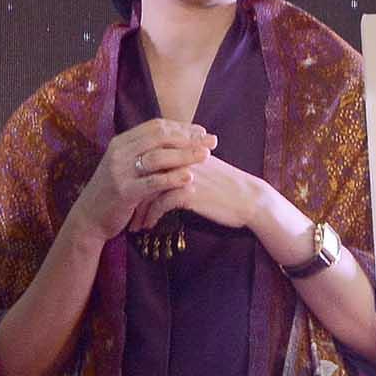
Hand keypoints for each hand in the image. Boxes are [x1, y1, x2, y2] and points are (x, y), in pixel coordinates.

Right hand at [69, 120, 212, 248]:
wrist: (89, 217)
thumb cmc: (114, 191)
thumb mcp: (126, 166)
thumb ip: (145, 152)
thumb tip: (176, 140)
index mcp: (122, 142)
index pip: (156, 126)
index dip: (181, 127)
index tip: (202, 132)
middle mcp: (119, 152)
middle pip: (159, 137)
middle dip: (189, 138)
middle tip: (211, 142)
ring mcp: (120, 171)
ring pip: (158, 157)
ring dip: (185, 155)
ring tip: (206, 156)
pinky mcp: (124, 191)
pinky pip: (153, 182)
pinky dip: (173, 179)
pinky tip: (190, 178)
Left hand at [132, 152, 274, 234]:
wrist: (250, 200)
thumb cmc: (228, 187)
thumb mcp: (205, 168)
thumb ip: (184, 163)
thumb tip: (164, 169)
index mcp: (184, 148)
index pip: (149, 156)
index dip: (136, 175)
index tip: (129, 191)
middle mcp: (181, 158)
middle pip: (144, 172)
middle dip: (132, 193)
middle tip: (124, 208)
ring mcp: (184, 174)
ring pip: (148, 189)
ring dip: (138, 209)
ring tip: (133, 223)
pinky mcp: (189, 192)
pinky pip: (160, 205)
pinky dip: (151, 217)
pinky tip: (148, 226)